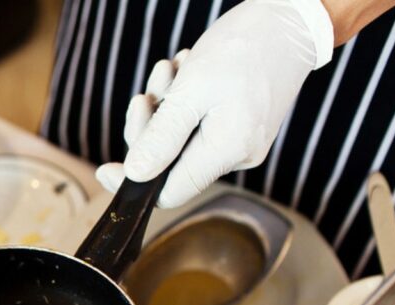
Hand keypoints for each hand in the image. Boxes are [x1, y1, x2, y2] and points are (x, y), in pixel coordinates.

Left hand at [95, 0, 334, 207]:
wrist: (289, 20)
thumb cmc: (243, 48)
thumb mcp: (190, 92)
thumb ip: (161, 139)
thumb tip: (135, 175)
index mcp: (227, 152)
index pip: (170, 193)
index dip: (134, 183)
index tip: (105, 168)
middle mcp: (238, 156)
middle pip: (170, 165)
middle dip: (149, 128)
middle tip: (147, 94)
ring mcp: (241, 142)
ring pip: (180, 140)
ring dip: (164, 106)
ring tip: (172, 70)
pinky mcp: (240, 127)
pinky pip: (197, 125)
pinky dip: (183, 101)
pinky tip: (187, 72)